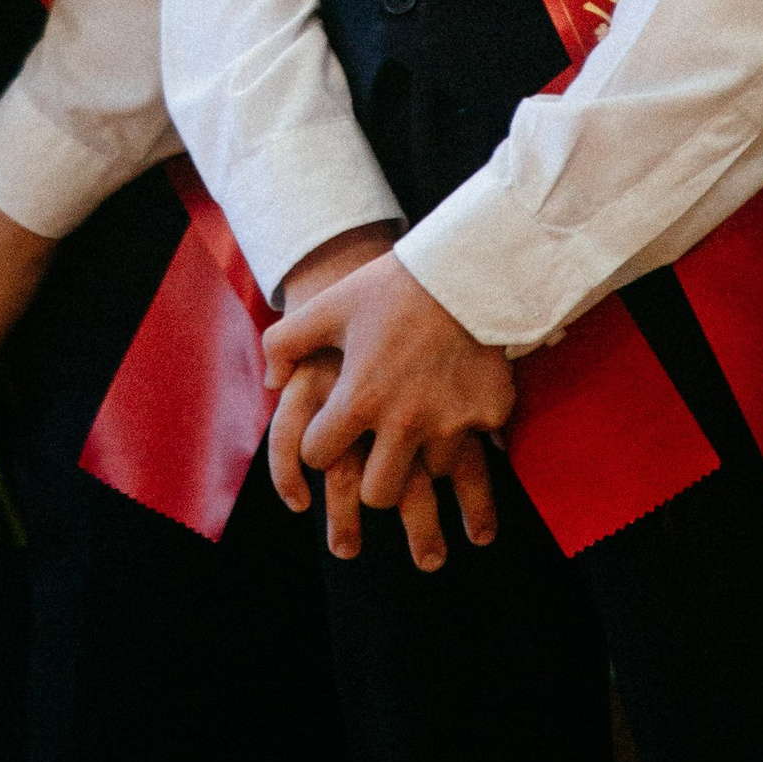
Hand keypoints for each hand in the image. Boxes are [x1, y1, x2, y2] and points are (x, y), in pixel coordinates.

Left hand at [268, 239, 511, 570]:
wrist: (467, 267)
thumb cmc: (392, 286)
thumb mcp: (330, 306)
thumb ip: (285, 343)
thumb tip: (273, 383)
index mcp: (360, 398)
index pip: (319, 456)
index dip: (319, 442)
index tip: (332, 428)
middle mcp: (405, 422)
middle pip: (377, 494)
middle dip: (372, 478)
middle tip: (378, 450)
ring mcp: (451, 422)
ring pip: (430, 472)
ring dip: (423, 452)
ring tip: (423, 418)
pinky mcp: (490, 415)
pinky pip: (476, 444)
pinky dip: (467, 427)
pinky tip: (462, 397)